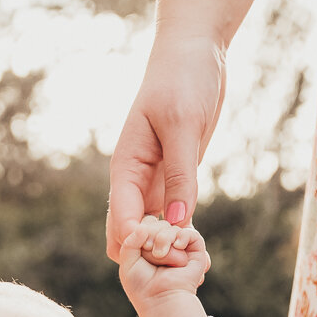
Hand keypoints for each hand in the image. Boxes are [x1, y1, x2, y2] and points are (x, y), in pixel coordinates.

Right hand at [106, 36, 225, 261]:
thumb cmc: (182, 81)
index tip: (164, 253)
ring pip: (149, 229)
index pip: (121, 218)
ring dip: (165, 246)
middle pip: (128, 232)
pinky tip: (195, 242)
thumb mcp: (183, 126)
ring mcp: (154, 181)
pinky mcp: (174, 178)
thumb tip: (176, 221)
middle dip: (147, 251)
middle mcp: (136, 179)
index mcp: (126, 166)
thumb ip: (180, 175)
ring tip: (190, 257)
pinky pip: (170, 215)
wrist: (194, 55)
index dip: (137, 242)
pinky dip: (179, 231)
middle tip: (179, 261)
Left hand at [119, 216, 209, 316]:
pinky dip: (183, 236)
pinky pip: (190, 234)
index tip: (140, 248)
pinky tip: (177, 246)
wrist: (162, 301)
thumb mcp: (128, 260)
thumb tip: (148, 223)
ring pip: (172, 227)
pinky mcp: (194, 252)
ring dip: (164, 238)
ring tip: (160, 255)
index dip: (141, 230)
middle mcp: (164, 245)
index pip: (145, 223)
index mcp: (147, 247)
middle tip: (151, 252)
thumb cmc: (142, 286)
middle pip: (158, 222)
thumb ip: (131, 238)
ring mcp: (179, 248)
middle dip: (152, 234)